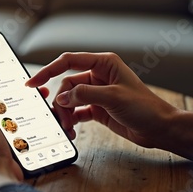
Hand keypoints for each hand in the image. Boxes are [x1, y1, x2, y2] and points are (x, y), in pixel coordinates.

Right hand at [26, 52, 192, 159]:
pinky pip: (76, 111)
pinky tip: (71, 130)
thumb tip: (61, 98)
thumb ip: (84, 94)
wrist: (160, 129)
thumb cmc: (145, 107)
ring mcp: (97, 92)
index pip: (68, 61)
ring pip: (70, 99)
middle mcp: (98, 76)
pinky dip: (71, 120)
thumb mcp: (113, 97)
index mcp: (103, 63)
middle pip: (66, 84)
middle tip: (60, 118)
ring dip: (65, 113)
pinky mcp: (97, 108)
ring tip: (68, 127)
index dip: (48, 71)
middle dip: (61, 102)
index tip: (32, 83)